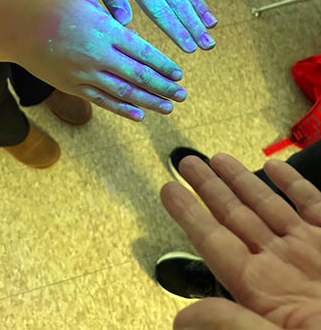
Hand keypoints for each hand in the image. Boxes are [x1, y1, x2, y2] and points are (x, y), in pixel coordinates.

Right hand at [10, 0, 186, 120]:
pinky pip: (100, 100)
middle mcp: (98, 56)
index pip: (142, 52)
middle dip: (163, 87)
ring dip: (148, 102)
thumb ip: (110, 17)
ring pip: (123, 92)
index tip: (178, 74)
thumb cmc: (49, 5)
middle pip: (138, 76)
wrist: (14, 27)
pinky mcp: (72, 86)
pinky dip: (121, 108)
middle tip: (181, 95)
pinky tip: (137, 115)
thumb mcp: (84, 0)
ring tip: (167, 108)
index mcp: (105, 32)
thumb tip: (127, 31)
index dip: (162, 65)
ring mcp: (84, 74)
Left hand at [161, 154, 320, 328]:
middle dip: (209, 187)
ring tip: (217, 159)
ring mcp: (308, 250)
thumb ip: (231, 325)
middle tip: (186, 161)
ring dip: (242, 180)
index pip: (212, 240)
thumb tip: (180, 319)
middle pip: (233, 215)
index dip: (188, 212)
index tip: (167, 189)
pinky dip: (293, 185)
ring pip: (267, 204)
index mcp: (261, 290)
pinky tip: (274, 166)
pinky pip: (311, 205)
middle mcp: (280, 264)